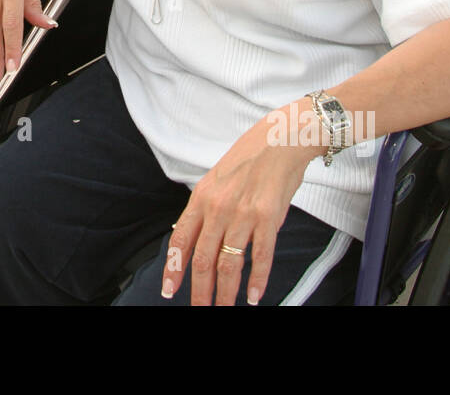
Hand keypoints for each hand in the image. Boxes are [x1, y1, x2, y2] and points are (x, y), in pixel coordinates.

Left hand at [162, 103, 317, 305]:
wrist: (280, 140)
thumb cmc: (249, 158)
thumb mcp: (215, 180)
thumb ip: (205, 209)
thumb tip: (193, 237)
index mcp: (201, 198)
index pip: (181, 240)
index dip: (174, 269)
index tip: (169, 290)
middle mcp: (218, 208)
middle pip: (203, 259)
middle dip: (200, 290)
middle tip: (200, 309)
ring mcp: (243, 214)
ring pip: (229, 263)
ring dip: (227, 292)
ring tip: (226, 309)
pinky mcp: (269, 218)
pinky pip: (260, 256)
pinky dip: (257, 280)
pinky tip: (253, 296)